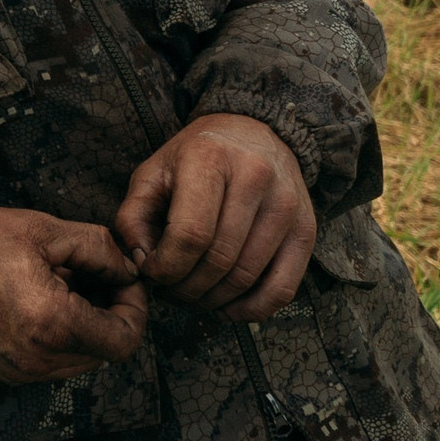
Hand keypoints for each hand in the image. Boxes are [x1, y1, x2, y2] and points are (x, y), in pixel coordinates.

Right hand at [0, 208, 148, 384]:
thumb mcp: (44, 229)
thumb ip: (99, 249)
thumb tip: (128, 270)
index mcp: (52, 323)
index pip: (124, 340)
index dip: (135, 311)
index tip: (124, 283)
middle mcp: (39, 358)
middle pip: (106, 352)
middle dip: (111, 314)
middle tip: (96, 277)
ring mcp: (22, 370)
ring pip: (83, 360)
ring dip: (88, 328)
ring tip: (65, 288)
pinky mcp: (8, 372)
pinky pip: (56, 363)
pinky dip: (63, 338)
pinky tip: (44, 305)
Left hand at [112, 114, 314, 322]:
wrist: (254, 132)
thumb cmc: (195, 158)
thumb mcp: (153, 172)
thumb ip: (133, 217)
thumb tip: (141, 264)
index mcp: (210, 159)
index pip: (190, 235)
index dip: (165, 267)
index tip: (152, 273)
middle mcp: (255, 178)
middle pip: (218, 261)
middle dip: (185, 289)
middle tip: (169, 291)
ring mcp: (286, 205)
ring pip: (247, 277)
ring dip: (213, 300)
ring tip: (192, 295)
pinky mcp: (306, 229)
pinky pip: (283, 288)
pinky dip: (252, 309)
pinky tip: (227, 306)